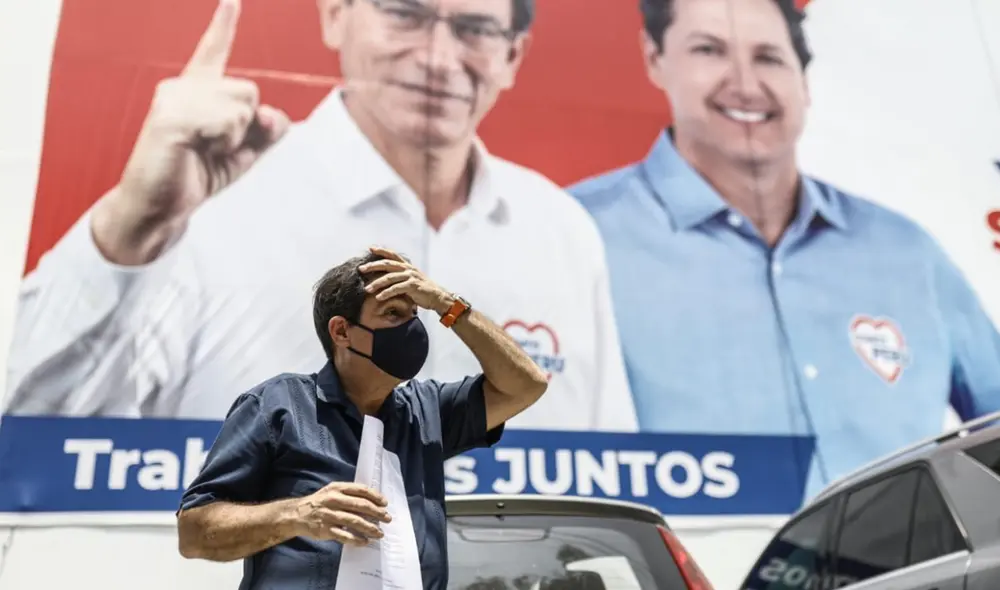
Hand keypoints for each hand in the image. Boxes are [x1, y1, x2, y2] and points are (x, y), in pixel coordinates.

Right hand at [91, 0, 290, 265]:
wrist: (158, 207)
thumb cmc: (196, 175)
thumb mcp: (243, 152)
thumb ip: (266, 130)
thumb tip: (272, 115)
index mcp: (197, 91)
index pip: (213, 52)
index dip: (223, 26)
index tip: (231, 1)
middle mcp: (182, 86)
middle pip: (249, 90)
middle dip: (246, 126)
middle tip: (214, 148)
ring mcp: (174, 98)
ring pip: (242, 105)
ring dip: (235, 137)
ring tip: (204, 150)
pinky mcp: (171, 117)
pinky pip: (226, 121)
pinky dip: (225, 143)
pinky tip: (199, 151)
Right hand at [293, 481, 391, 545]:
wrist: (297, 514)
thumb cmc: (320, 502)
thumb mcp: (332, 492)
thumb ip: (349, 494)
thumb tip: (373, 502)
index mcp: (337, 488)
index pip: (361, 490)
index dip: (375, 496)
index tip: (385, 503)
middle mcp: (333, 500)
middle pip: (360, 505)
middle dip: (376, 512)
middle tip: (387, 518)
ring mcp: (329, 515)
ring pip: (354, 521)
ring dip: (370, 528)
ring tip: (380, 533)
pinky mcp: (325, 529)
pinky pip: (344, 535)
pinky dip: (357, 539)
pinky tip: (365, 541)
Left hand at [359, 247, 454, 313]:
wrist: (437, 296)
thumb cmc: (422, 290)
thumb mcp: (411, 279)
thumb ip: (400, 276)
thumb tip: (385, 277)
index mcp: (407, 265)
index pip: (392, 254)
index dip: (381, 250)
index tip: (370, 248)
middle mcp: (408, 268)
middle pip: (387, 264)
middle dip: (372, 266)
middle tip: (361, 269)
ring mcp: (410, 276)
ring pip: (389, 277)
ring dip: (376, 283)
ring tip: (367, 289)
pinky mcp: (412, 285)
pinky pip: (396, 288)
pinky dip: (386, 293)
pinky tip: (378, 297)